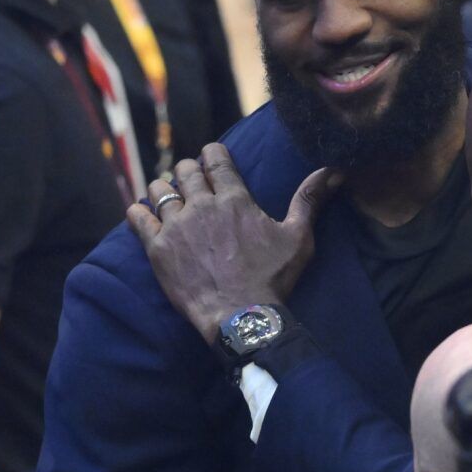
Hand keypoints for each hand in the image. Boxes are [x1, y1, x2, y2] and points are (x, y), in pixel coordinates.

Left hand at [125, 143, 340, 343]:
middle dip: (188, 172)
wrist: (241, 316)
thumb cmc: (272, 279)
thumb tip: (334, 170)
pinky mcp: (158, 248)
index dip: (212, 155)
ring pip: (158, 189)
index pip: (215, 158)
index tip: (212, 161)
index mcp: (234, 198)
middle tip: (192, 185)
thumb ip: (309, 199)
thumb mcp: (298, 238)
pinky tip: (142, 216)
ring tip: (168, 200)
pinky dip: (138, 212)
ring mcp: (176, 226)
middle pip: (185, 170)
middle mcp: (202, 205)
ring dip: (163, 189)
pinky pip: (137, 217)